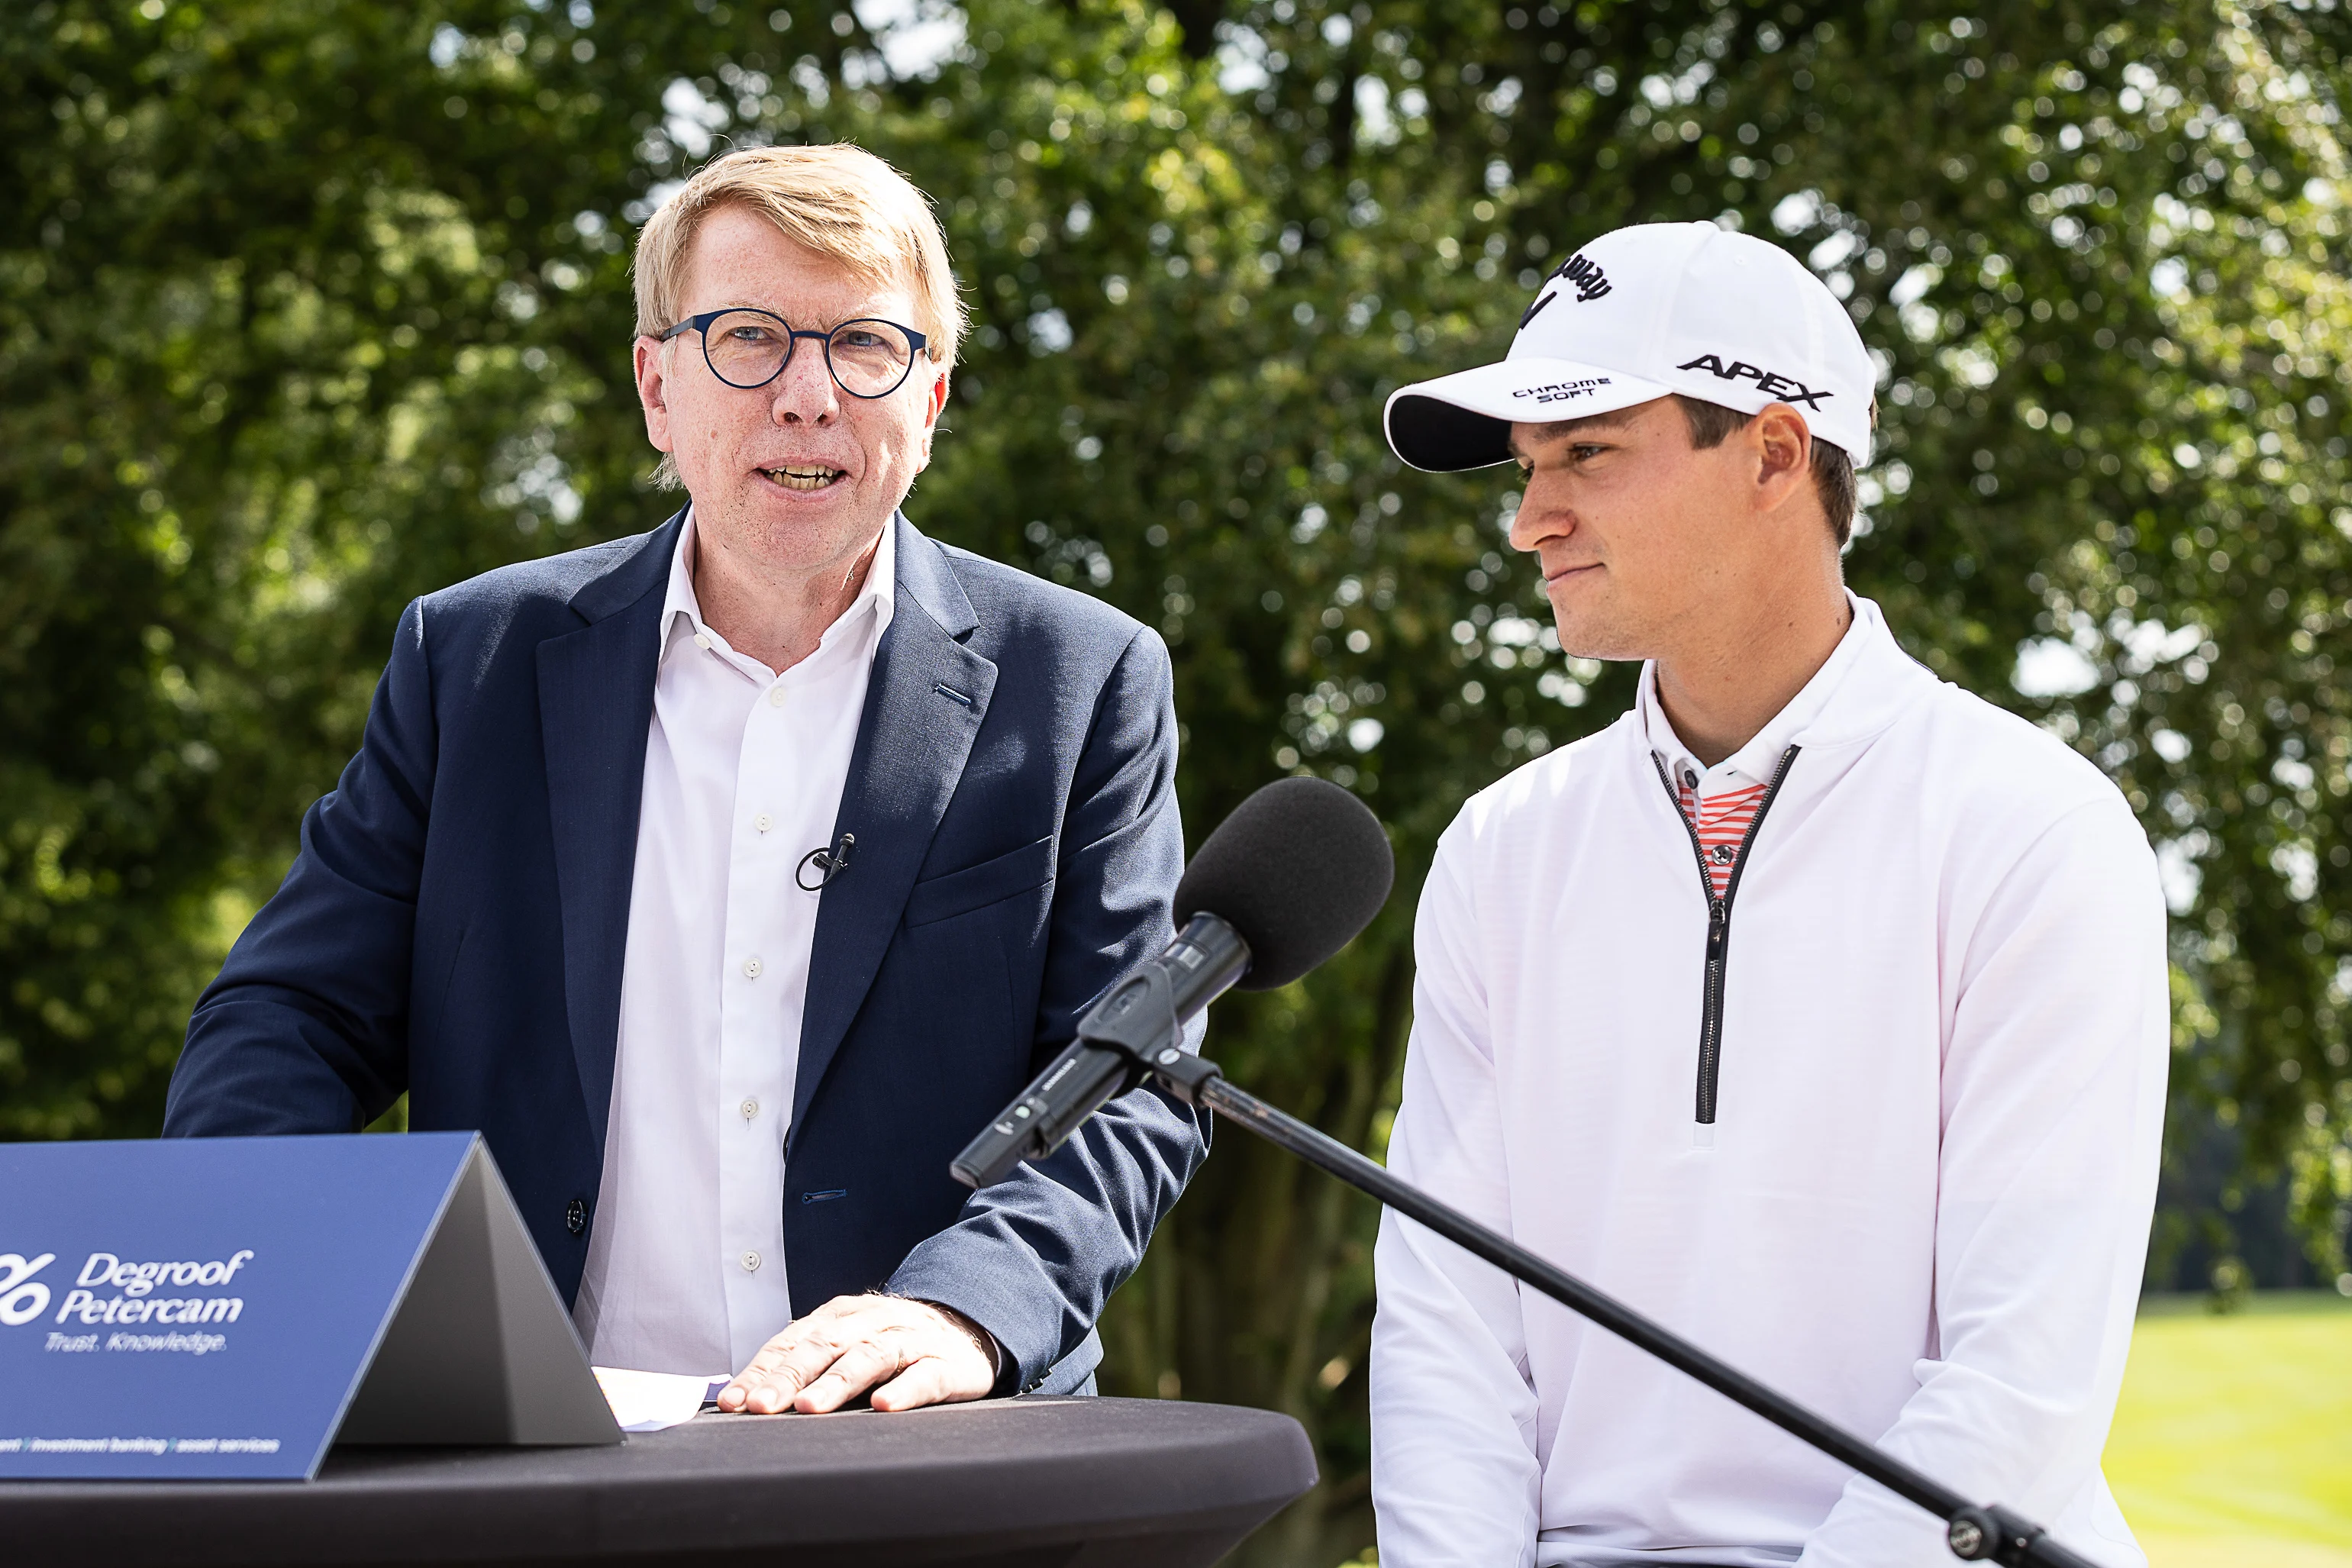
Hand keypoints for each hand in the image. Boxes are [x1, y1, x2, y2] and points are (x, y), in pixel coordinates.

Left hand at [716, 1294, 998, 1414]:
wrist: (967, 1328)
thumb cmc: (892, 1346)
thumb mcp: (846, 1345)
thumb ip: (804, 1365)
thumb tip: (745, 1399)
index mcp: (839, 1316)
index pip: (792, 1343)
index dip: (761, 1372)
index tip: (733, 1402)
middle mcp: (872, 1321)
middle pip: (825, 1346)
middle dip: (788, 1378)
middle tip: (761, 1407)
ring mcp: (910, 1339)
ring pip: (869, 1356)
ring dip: (836, 1382)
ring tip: (809, 1408)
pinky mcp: (946, 1363)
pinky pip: (924, 1375)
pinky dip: (904, 1389)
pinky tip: (884, 1405)